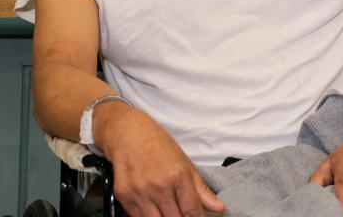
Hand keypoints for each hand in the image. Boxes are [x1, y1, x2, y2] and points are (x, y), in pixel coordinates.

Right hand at [94, 103, 224, 216]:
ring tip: (168, 209)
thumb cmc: (159, 146)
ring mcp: (139, 192)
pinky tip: (153, 206)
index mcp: (178, 175)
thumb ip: (201, 189)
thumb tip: (219, 208)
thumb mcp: (185, 163)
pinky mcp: (124, 196)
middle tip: (182, 211)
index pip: (191, 211)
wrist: (129, 134)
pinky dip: (148, 215)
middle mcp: (159, 185)